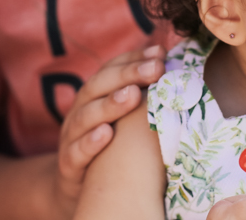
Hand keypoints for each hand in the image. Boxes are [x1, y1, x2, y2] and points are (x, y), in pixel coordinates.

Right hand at [52, 46, 165, 216]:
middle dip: (128, 74)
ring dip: (110, 104)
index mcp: (94, 96)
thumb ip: (142, 99)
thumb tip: (177, 74)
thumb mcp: (123, 122)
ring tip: (133, 94)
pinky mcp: (68, 165)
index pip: (112, 69)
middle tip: (156, 68)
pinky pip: (77, 151)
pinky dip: (90, 142)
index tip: (161, 52)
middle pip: (99, 85)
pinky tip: (107, 134)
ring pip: (86, 115)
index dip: (134, 58)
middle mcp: (80, 110)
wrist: (79, 192)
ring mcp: (71, 136)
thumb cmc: (111, 150)